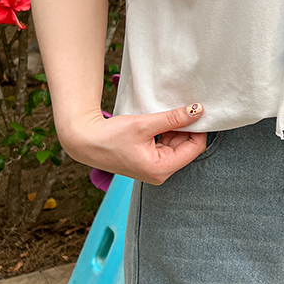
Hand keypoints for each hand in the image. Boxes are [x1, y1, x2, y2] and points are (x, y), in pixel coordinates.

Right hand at [60, 102, 207, 185]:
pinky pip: (166, 147)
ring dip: (175, 130)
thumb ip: (173, 118)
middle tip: (178, 110)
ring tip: (163, 117)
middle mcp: (160, 174)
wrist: (85, 142)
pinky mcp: (149, 163)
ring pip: (177, 146)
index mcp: (161, 169)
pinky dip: (166, 134)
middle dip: (185, 129)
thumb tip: (198, 110)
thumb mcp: (145, 124)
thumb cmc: (111, 136)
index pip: (195, 148)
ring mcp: (155, 170)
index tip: (195, 110)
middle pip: (187, 148)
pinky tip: (157, 124)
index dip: (198, 128)